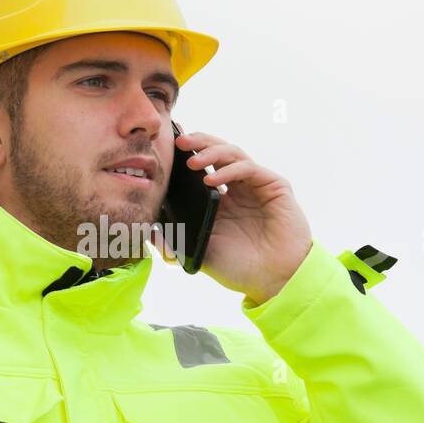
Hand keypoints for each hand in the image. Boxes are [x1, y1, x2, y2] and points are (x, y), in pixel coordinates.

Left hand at [150, 125, 312, 305]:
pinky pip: (248, 168)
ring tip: (191, 160)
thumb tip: (148, 232)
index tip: (166, 149)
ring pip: (232, 153)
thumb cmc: (240, 269)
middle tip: (178, 141)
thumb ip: (176, 243)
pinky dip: (228, 170)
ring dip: (211, 152)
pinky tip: (211, 179)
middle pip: (216, 153)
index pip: (201, 167)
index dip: (186, 155)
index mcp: (219, 200)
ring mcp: (256, 185)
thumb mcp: (200, 253)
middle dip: (197, 143)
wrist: (275, 281)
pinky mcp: (274, 186)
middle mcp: (238, 188)